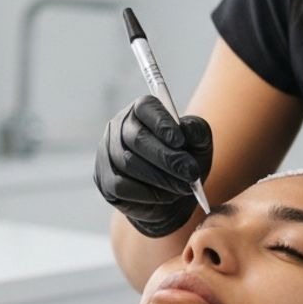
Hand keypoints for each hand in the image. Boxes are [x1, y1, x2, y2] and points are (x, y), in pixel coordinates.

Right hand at [93, 95, 213, 237]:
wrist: (173, 193)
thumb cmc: (185, 160)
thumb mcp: (199, 144)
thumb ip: (196, 131)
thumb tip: (185, 129)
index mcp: (142, 110)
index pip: (146, 107)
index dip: (162, 124)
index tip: (180, 141)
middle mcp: (119, 126)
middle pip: (137, 138)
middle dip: (167, 158)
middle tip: (191, 173)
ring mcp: (107, 152)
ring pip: (129, 164)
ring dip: (161, 178)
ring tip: (183, 187)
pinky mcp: (104, 178)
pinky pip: (121, 186)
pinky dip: (146, 193)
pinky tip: (164, 196)